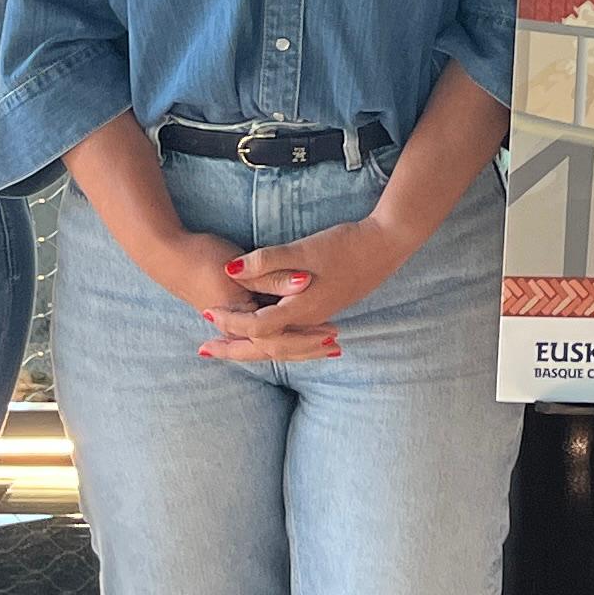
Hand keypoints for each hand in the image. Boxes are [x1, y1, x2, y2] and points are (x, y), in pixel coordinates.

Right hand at [120, 223, 337, 365]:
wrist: (167, 254)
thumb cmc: (202, 258)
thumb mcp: (238, 267)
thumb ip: (270, 274)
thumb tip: (303, 282)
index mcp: (239, 317)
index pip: (278, 338)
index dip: (307, 339)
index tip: (333, 338)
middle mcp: (237, 324)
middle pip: (276, 346)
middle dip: (305, 348)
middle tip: (335, 347)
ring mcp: (233, 318)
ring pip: (268, 341)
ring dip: (296, 344)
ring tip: (323, 344)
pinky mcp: (231, 308)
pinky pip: (261, 329)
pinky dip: (281, 333)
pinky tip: (294, 330)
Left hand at [218, 217, 413, 350]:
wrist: (387, 245)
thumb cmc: (347, 245)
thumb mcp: (304, 250)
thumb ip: (268, 261)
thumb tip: (232, 269)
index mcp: (301, 308)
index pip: (257, 328)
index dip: (229, 323)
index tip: (206, 314)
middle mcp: (309, 318)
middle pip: (266, 346)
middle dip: (234, 348)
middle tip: (205, 349)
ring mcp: (320, 315)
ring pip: (281, 343)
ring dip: (253, 345)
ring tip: (230, 345)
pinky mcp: (326, 306)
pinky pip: (293, 335)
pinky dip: (275, 338)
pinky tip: (269, 330)